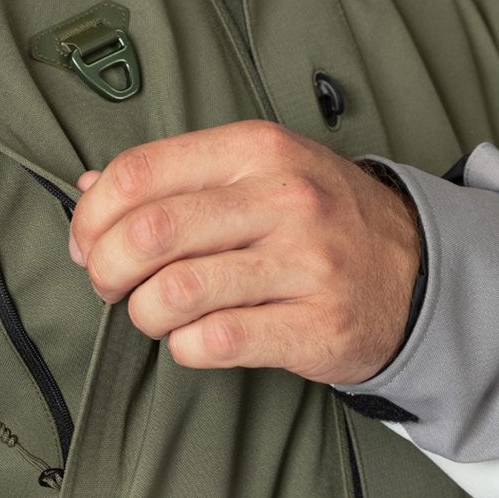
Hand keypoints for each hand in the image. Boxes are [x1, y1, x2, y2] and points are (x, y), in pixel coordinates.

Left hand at [67, 120, 420, 384]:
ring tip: (155, 313)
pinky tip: (194, 339)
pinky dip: (184, 348)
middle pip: (147, 234)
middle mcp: (283, 198)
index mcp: (255, 150)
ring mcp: (306, 262)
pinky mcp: (318, 325)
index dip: (91, 217)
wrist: (412, 269)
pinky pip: (215, 342)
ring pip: (174, 293)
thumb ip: (170, 177)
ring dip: (144, 313)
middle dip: (106, 270)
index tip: (86, 244)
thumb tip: (88, 191)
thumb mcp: (253, 172)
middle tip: (110, 285)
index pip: (138, 173)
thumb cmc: (312, 219)